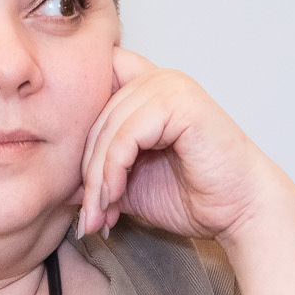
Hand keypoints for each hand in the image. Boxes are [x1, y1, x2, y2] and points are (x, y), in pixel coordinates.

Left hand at [76, 48, 291, 243]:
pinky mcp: (179, 103)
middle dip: (84, 172)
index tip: (73, 181)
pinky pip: (125, 135)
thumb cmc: (193, 196)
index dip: (76, 127)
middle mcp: (156, 79)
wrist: (238, 211)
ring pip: (106, 128)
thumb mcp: (127, 187)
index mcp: (144, 90)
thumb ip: (96, 177)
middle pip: (92, 116)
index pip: (91, 88)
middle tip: (87, 215)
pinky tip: (114, 198)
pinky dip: (113, 170)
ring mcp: (169, 86)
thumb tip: (56, 185)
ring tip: (99, 214)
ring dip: (97, 178)